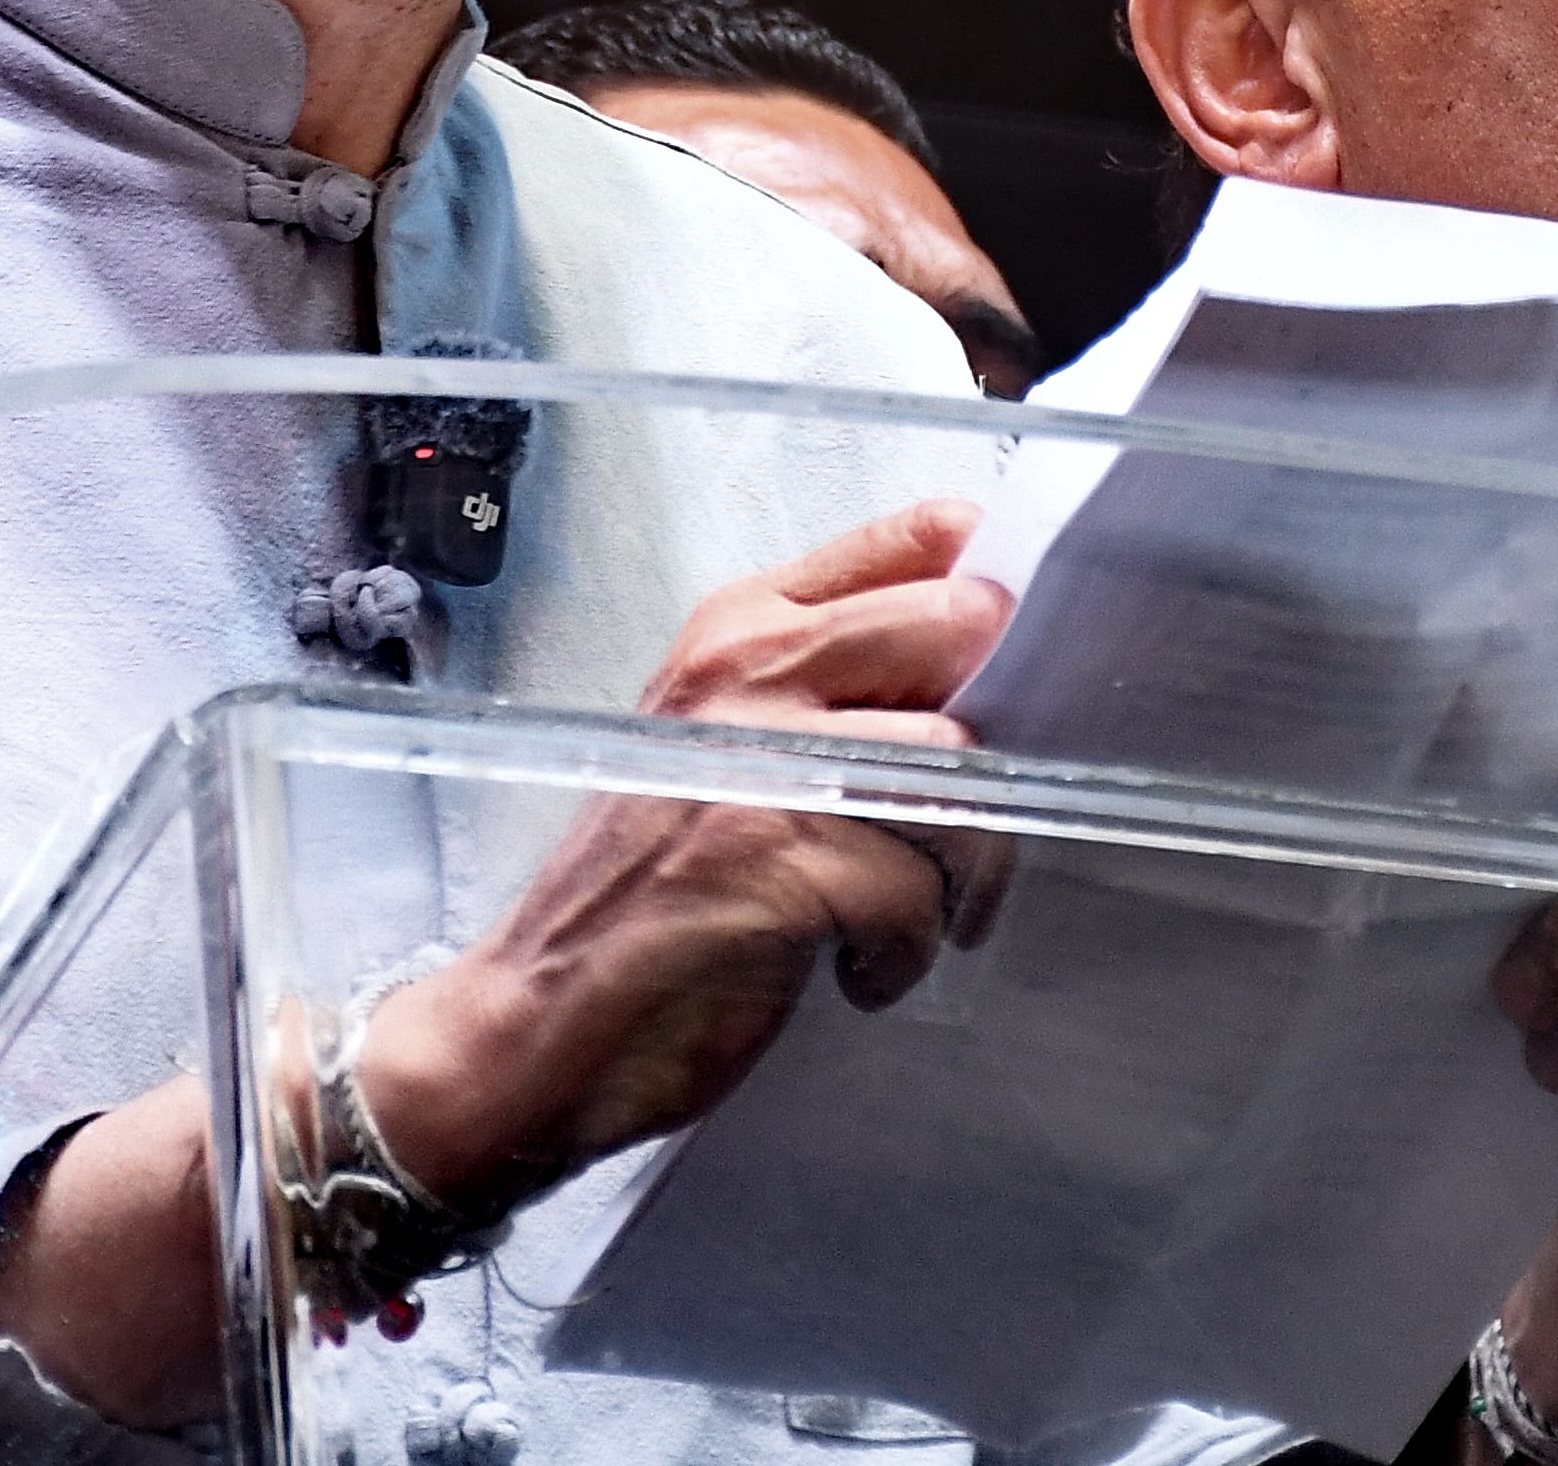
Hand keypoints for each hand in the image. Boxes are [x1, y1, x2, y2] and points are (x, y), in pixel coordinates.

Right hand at [347, 501, 1011, 1201]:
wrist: (537, 1018)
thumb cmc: (645, 891)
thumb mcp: (728, 748)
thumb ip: (831, 686)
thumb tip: (991, 661)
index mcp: (742, 625)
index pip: (920, 538)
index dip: (997, 591)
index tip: (1020, 666)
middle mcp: (746, 668)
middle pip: (961, 630)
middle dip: (991, 741)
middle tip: (962, 824)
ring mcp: (757, 757)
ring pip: (960, 770)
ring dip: (962, 871)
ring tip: (912, 918)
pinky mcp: (767, 856)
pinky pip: (916, 889)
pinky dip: (907, 951)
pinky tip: (858, 971)